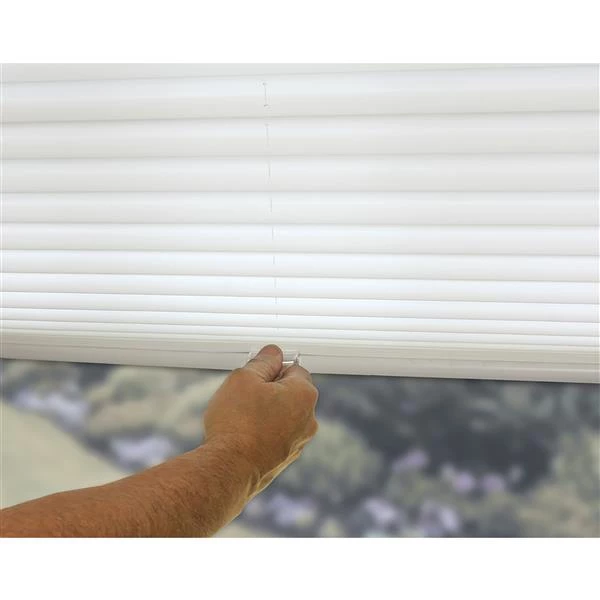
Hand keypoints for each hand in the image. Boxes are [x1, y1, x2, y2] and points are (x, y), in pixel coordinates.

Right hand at [202, 345, 318, 494]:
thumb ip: (263, 361)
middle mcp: (309, 419)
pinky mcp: (285, 459)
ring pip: (281, 416)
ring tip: (239, 418)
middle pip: (289, 392)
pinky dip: (262, 432)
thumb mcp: (245, 378)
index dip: (271, 368)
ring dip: (264, 412)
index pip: (293, 368)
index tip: (252, 375)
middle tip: (242, 395)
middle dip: (268, 391)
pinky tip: (242, 436)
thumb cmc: (237, 422)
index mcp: (305, 395)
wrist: (229, 470)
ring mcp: (298, 442)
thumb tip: (274, 352)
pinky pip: (275, 436)